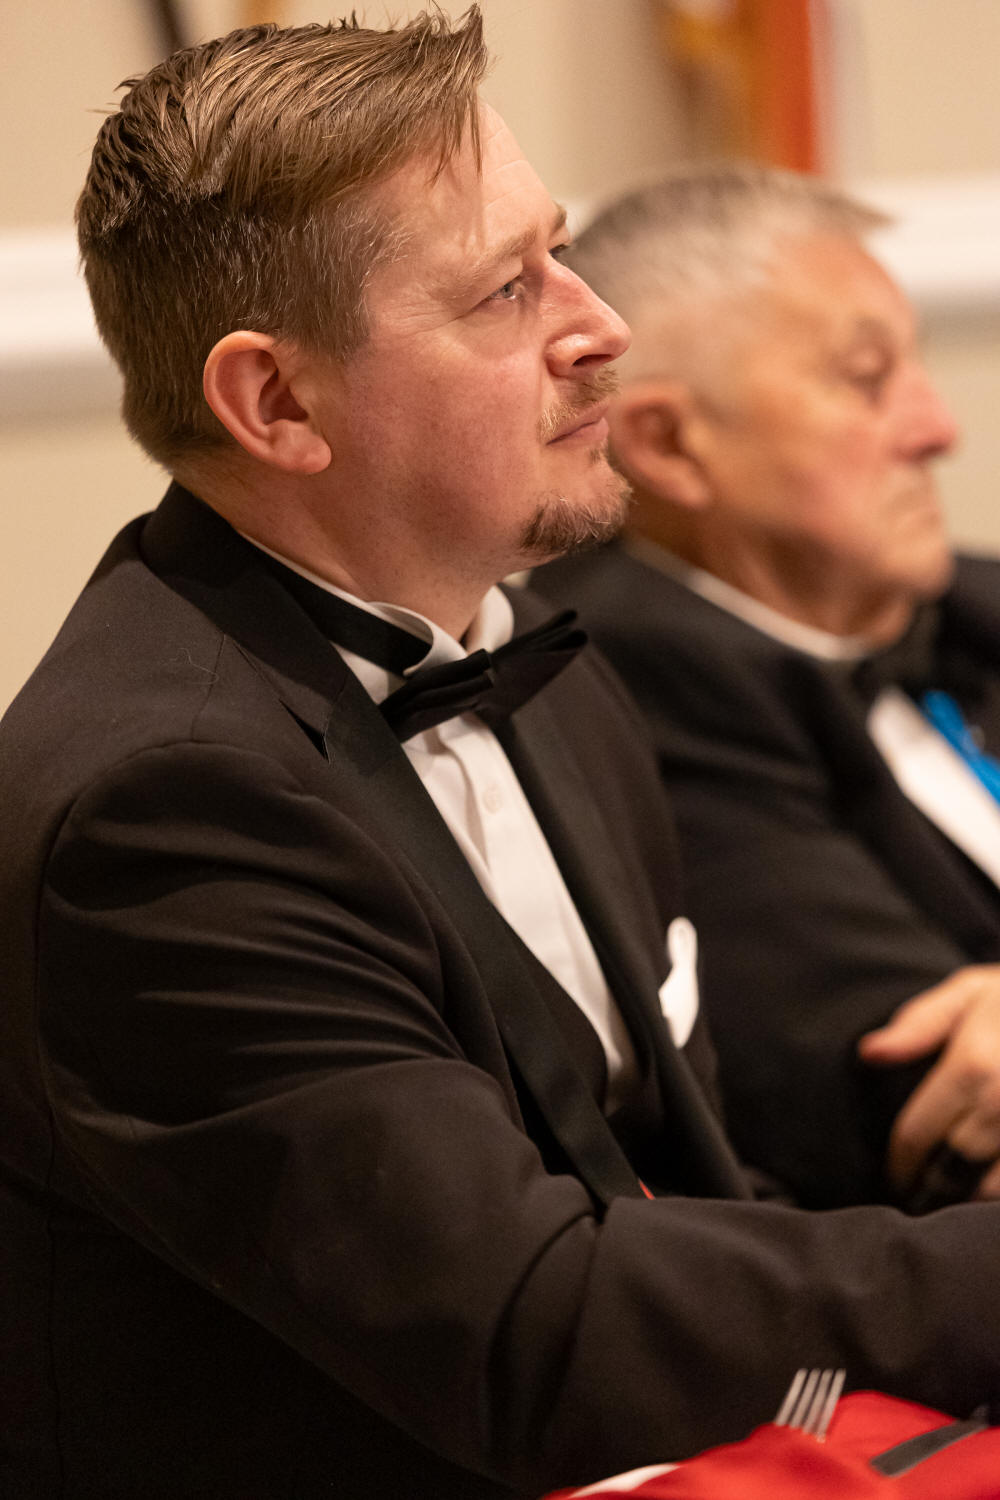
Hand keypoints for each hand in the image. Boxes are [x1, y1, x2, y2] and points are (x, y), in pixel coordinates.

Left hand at [858, 965, 999, 1200]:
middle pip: (952, 1168)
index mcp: (974, 1065)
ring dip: (969, 1195)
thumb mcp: (970, 992)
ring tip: (953, 1194)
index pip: (917, 1134)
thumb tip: (869, 1053)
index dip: (899, 1161)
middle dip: (930, 1184)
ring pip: (990, 1189)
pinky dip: (997, 1189)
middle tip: (918, 1191)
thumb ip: (918, 1024)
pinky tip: (984, 1182)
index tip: (894, 1173)